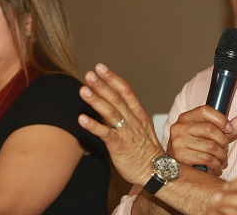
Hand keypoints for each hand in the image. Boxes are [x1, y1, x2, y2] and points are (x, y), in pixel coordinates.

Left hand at [77, 63, 163, 186]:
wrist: (155, 170)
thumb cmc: (145, 149)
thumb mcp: (140, 125)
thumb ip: (127, 113)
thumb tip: (110, 100)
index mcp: (138, 112)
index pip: (125, 90)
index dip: (112, 78)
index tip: (100, 67)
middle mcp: (133, 119)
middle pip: (116, 98)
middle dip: (102, 84)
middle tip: (89, 74)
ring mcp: (126, 132)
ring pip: (110, 112)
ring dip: (96, 100)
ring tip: (83, 90)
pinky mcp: (119, 146)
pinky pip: (105, 133)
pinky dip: (93, 125)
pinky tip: (81, 118)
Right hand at [168, 106, 236, 175]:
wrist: (175, 168)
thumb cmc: (195, 149)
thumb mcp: (212, 136)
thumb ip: (228, 128)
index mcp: (187, 117)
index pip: (205, 110)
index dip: (221, 119)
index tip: (229, 130)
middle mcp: (180, 127)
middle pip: (210, 129)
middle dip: (223, 142)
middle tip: (225, 150)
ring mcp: (178, 141)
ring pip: (210, 146)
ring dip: (221, 156)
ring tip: (222, 160)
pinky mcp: (180, 156)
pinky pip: (205, 159)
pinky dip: (215, 165)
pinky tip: (216, 168)